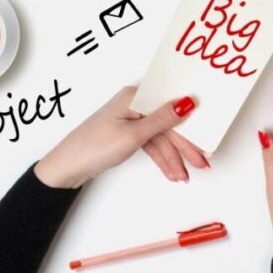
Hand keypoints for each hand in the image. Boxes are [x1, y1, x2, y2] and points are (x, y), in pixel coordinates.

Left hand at [36, 87, 198, 188]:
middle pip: (167, 124)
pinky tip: (171, 171)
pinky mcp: (127, 133)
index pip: (171, 106)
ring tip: (184, 176)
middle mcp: (135, 104)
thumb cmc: (94, 147)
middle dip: (184, 146)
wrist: (65, 169)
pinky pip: (151, 144)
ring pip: (161, 137)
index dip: (191, 123)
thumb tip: (188, 102)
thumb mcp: (133, 135)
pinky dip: (161, 158)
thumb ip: (163, 120)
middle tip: (201, 163)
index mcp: (135, 96)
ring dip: (173, 157)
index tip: (207, 137)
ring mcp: (131, 119)